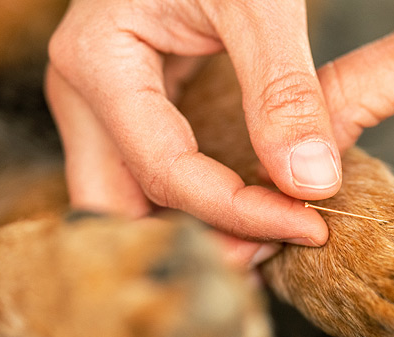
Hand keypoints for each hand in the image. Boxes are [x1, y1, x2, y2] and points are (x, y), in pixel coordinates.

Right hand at [46, 0, 341, 266]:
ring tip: (263, 241)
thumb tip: (310, 182)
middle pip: (121, 206)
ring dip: (191, 229)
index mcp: (99, 63)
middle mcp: (84, 92)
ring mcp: (101, 103)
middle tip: (269, 255)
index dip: (238, 212)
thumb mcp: (257, 0)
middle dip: (194, 239)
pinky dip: (193, 202)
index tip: (308, 225)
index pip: (164, 172)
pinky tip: (244, 210)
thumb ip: (283, 90)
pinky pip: (148, 175)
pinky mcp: (129, 107)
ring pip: (129, 199)